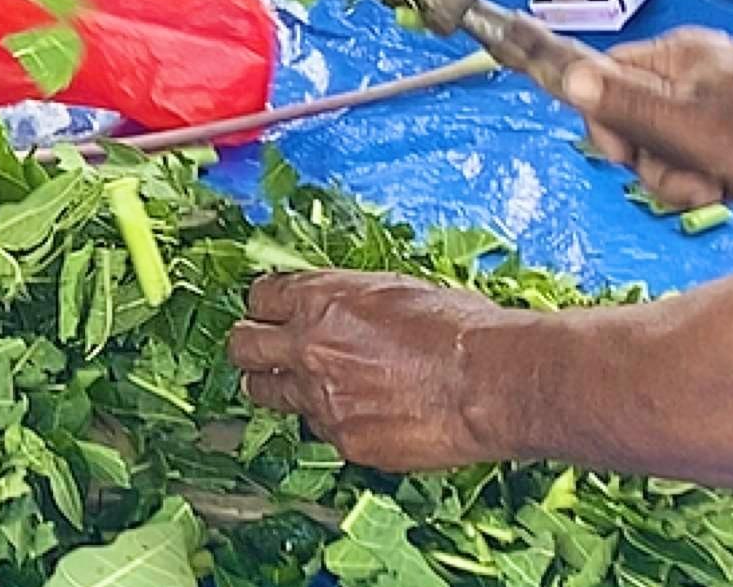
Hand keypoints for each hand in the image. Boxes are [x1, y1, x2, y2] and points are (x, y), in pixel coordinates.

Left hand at [230, 272, 510, 474]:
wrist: (489, 382)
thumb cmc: (459, 328)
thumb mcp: (395, 289)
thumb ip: (349, 300)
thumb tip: (337, 306)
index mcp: (320, 299)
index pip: (260, 297)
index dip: (265, 304)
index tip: (271, 311)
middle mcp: (308, 348)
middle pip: (243, 347)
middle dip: (250, 346)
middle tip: (263, 349)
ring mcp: (322, 399)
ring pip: (267, 395)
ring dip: (278, 388)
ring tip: (301, 386)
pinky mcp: (344, 441)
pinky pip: (318, 430)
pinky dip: (330, 421)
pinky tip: (358, 413)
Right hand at [552, 29, 732, 209]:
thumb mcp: (693, 126)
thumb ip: (629, 105)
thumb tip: (568, 78)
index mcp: (676, 56)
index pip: (605, 75)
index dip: (605, 119)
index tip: (623, 153)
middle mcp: (690, 75)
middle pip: (631, 120)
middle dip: (651, 162)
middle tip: (686, 179)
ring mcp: (711, 106)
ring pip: (660, 150)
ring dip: (678, 180)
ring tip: (714, 188)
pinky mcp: (730, 135)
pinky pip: (691, 161)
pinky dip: (703, 182)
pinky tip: (728, 190)